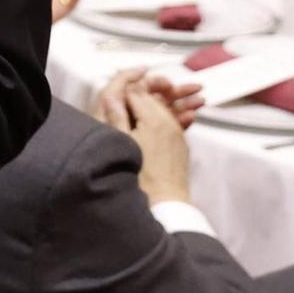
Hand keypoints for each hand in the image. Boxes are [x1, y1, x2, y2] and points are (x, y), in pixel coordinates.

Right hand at [91, 70, 196, 204]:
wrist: (167, 202)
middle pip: (151, 99)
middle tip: (122, 94)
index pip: (135, 93)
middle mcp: (168, 123)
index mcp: (153, 120)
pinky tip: (150, 125)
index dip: (122, 90)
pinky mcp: (181, 145)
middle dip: (137, 95)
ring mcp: (177, 134)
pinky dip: (160, 119)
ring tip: (136, 107)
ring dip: (150, 106)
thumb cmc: (142, 177)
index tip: (113, 90)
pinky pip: (170, 123)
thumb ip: (117, 118)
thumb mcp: (123, 144)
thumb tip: (112, 97)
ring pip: (162, 110)